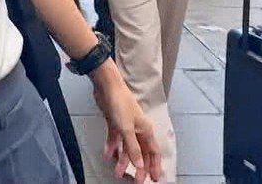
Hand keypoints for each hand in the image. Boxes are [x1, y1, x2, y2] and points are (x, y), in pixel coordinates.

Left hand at [92, 63, 163, 182]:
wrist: (107, 87)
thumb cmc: (120, 103)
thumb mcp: (126, 129)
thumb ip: (133, 148)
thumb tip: (140, 165)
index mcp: (146, 130)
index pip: (153, 152)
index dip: (154, 166)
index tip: (154, 178)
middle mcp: (138, 129)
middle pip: (141, 153)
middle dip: (139, 168)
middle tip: (136, 181)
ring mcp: (126, 127)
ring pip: (127, 148)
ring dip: (123, 160)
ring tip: (117, 172)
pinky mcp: (115, 123)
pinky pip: (115, 139)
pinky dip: (112, 147)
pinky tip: (108, 155)